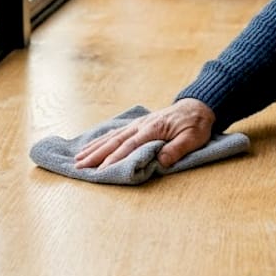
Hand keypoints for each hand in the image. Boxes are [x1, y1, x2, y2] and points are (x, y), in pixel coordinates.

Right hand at [74, 98, 215, 169]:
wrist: (197, 106)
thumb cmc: (195, 124)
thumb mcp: (193, 138)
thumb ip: (177, 149)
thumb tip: (160, 161)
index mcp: (152, 129)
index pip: (130, 146)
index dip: (114, 158)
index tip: (100, 170)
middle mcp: (141, 125)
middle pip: (114, 141)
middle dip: (96, 155)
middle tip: (79, 166)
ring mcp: (138, 124)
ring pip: (112, 137)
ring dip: (95, 148)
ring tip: (78, 158)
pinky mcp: (138, 125)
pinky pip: (116, 133)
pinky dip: (102, 140)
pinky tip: (92, 146)